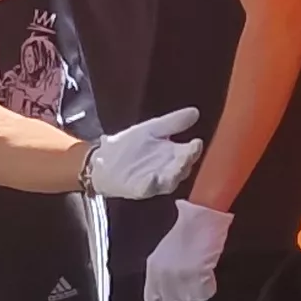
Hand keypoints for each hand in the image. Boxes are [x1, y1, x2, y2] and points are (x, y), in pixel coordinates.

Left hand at [86, 106, 203, 200]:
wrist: (103, 159)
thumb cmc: (130, 145)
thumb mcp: (152, 129)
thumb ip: (172, 122)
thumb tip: (195, 111)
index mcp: (173, 155)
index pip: (189, 154)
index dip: (194, 150)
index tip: (197, 142)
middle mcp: (167, 170)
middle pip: (182, 169)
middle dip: (185, 162)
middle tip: (188, 154)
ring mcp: (154, 181)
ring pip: (169, 182)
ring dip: (174, 175)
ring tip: (178, 166)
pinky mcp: (138, 189)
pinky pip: (146, 189)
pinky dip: (150, 185)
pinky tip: (152, 178)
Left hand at [141, 198, 231, 300]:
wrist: (202, 218)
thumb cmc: (187, 232)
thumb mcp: (166, 254)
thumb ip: (163, 273)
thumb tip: (170, 290)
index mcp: (153, 268)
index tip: (176, 300)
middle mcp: (163, 275)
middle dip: (184, 299)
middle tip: (193, 287)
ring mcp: (179, 276)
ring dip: (197, 293)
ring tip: (202, 277)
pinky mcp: (197, 275)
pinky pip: (204, 294)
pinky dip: (209, 288)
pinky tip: (209, 275)